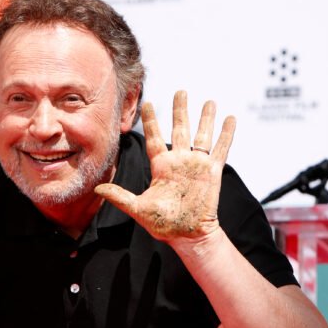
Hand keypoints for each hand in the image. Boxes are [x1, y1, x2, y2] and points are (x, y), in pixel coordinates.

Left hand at [95, 90, 234, 241]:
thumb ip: (120, 197)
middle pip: (180, 129)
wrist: (187, 236)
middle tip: (181, 91)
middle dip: (180, 110)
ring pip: (202, 135)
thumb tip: (97, 188)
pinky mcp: (212, 172)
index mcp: (161, 167)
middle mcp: (179, 162)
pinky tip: (230, 119)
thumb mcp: (138, 209)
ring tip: (209, 101)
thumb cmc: (163, 225)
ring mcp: (196, 165)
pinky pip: (220, 149)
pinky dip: (226, 134)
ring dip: (205, 118)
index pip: (155, 138)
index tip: (148, 102)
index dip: (152, 120)